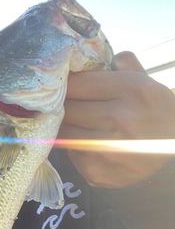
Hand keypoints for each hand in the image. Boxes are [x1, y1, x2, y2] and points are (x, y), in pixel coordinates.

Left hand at [59, 52, 174, 187]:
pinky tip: (91, 145)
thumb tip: (92, 56)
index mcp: (132, 90)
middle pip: (68, 108)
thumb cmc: (155, 112)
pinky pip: (72, 154)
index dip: (68, 84)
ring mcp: (106, 149)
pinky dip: (77, 148)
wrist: (173, 151)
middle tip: (67, 105)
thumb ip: (121, 64)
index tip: (65, 86)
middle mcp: (119, 119)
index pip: (79, 83)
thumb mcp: (146, 81)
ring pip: (66, 132)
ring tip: (80, 123)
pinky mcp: (97, 171)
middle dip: (65, 105)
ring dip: (69, 127)